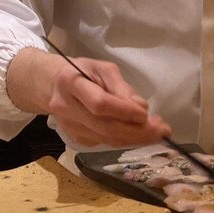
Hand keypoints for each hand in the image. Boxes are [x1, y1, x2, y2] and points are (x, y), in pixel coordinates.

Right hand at [47, 57, 171, 146]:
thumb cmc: (81, 72)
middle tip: (161, 131)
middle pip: (105, 127)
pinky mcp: (75, 138)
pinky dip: (125, 139)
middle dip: (136, 132)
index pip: (99, 104)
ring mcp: (70, 127)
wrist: (52, 86)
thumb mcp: (102, 69)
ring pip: (107, 139)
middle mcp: (67, 108)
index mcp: (71, 84)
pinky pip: (104, 142)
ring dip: (135, 138)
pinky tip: (138, 133)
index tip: (146, 114)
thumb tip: (142, 109)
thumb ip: (122, 88)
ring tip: (157, 133)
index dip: (123, 111)